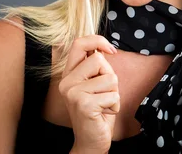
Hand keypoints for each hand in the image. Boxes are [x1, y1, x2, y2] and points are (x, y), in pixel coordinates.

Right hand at [59, 35, 119, 153]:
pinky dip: (115, 105)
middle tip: (103, 93)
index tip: (111, 50)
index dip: (97, 40)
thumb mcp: (96, 84)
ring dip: (114, 93)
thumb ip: (96, 67)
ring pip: (110, 77)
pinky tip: (104, 113)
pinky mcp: (84, 104)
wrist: (91, 141)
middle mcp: (67, 82)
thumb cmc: (98, 111)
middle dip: (110, 76)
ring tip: (104, 104)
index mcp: (69, 74)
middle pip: (99, 59)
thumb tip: (104, 48)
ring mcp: (73, 93)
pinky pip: (113, 94)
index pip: (79, 44)